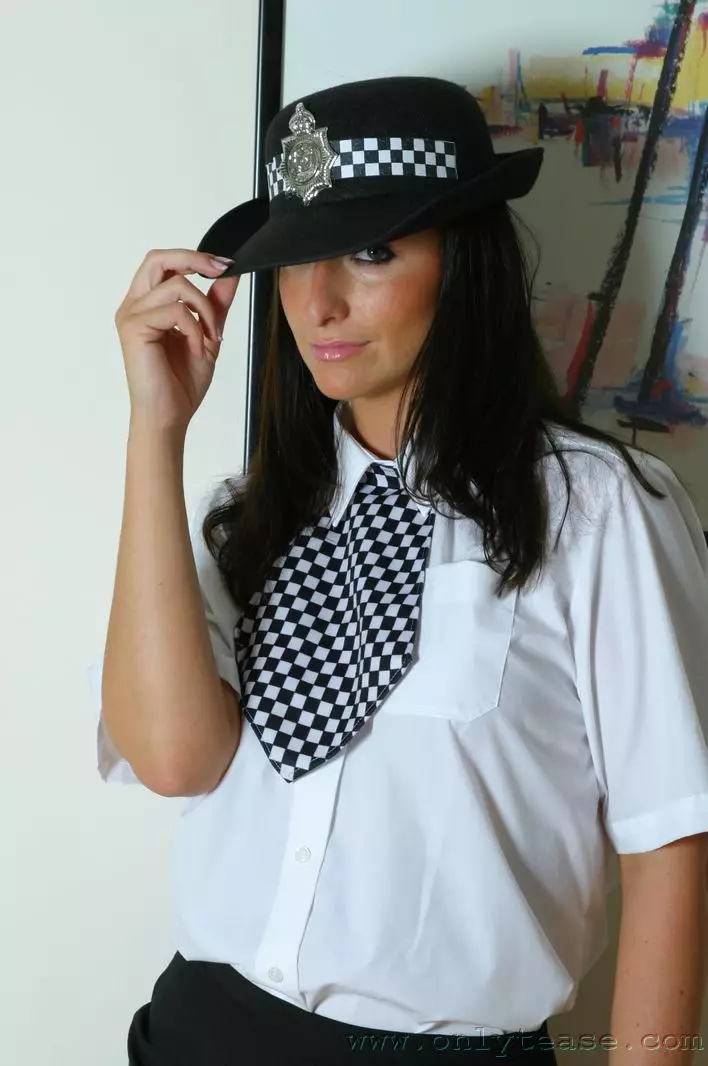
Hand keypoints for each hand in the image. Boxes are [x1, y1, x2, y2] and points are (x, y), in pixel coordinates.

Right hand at [114, 248, 239, 431]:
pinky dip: (194, 329)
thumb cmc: (181, 382)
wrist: (170, 415)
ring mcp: (131, 315)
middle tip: (221, 270)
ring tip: (211, 336)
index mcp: (147, 303)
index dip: (194, 257)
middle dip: (194, 259)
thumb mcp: (208, 334)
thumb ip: (215, 303)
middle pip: (158, 258)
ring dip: (204, 309)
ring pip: (176, 286)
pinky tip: (197, 349)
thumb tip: (230, 274)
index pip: (164, 263)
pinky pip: (175, 311)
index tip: (225, 265)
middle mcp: (134, 305)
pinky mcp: (133, 328)